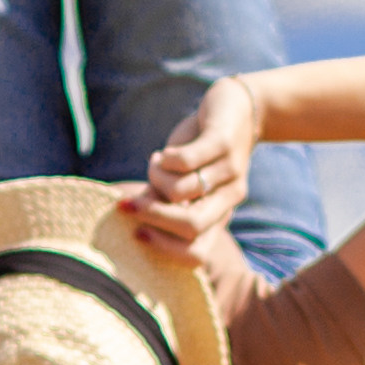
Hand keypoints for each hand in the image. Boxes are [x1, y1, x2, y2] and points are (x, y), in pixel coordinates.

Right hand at [118, 75, 257, 252]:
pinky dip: (165, 160)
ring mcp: (230, 172)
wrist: (237, 109)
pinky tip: (164, 154)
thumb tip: (127, 212)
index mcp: (218, 216)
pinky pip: (187, 161)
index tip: (137, 233)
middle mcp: (229, 199)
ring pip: (182, 191)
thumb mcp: (180, 179)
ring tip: (155, 163)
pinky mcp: (224, 143)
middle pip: (192, 227)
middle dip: (154, 216)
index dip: (164, 249)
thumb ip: (160, 199)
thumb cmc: (199, 150)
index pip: (197, 254)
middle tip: (129, 203)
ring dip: (156, 178)